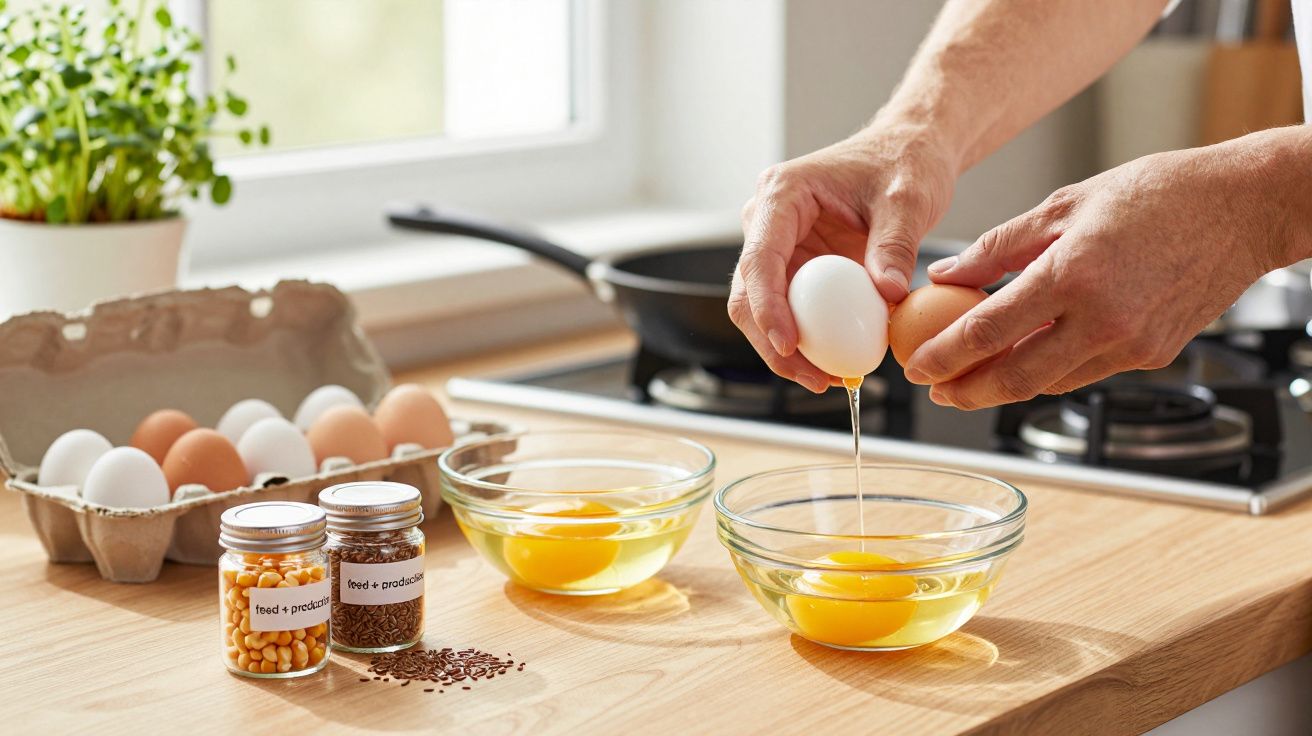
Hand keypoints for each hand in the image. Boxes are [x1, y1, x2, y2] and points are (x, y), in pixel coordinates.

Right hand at [729, 126, 956, 392]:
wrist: (909, 154)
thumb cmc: (904, 163)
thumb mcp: (908, 200)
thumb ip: (896, 245)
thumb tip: (889, 295)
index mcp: (782, 195)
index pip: (759, 259)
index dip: (767, 307)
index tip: (789, 344)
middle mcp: (768, 222)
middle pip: (747, 293)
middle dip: (772, 342)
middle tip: (813, 377)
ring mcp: (780, 247)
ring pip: (762, 310)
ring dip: (788, 352)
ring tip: (828, 380)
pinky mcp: (798, 268)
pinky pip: (792, 313)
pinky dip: (809, 341)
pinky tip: (836, 364)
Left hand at [905, 140, 1295, 408]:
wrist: (1243, 208)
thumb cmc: (1158, 194)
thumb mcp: (1065, 205)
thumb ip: (999, 246)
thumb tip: (947, 276)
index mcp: (1072, 273)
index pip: (987, 330)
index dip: (943, 356)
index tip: (916, 366)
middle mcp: (1102, 318)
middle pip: (1015, 377)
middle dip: (966, 392)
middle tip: (937, 391)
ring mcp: (1131, 343)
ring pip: (1051, 382)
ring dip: (1006, 385)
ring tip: (973, 377)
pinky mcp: (1153, 355)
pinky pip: (1086, 373)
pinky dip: (1051, 370)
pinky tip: (1028, 358)